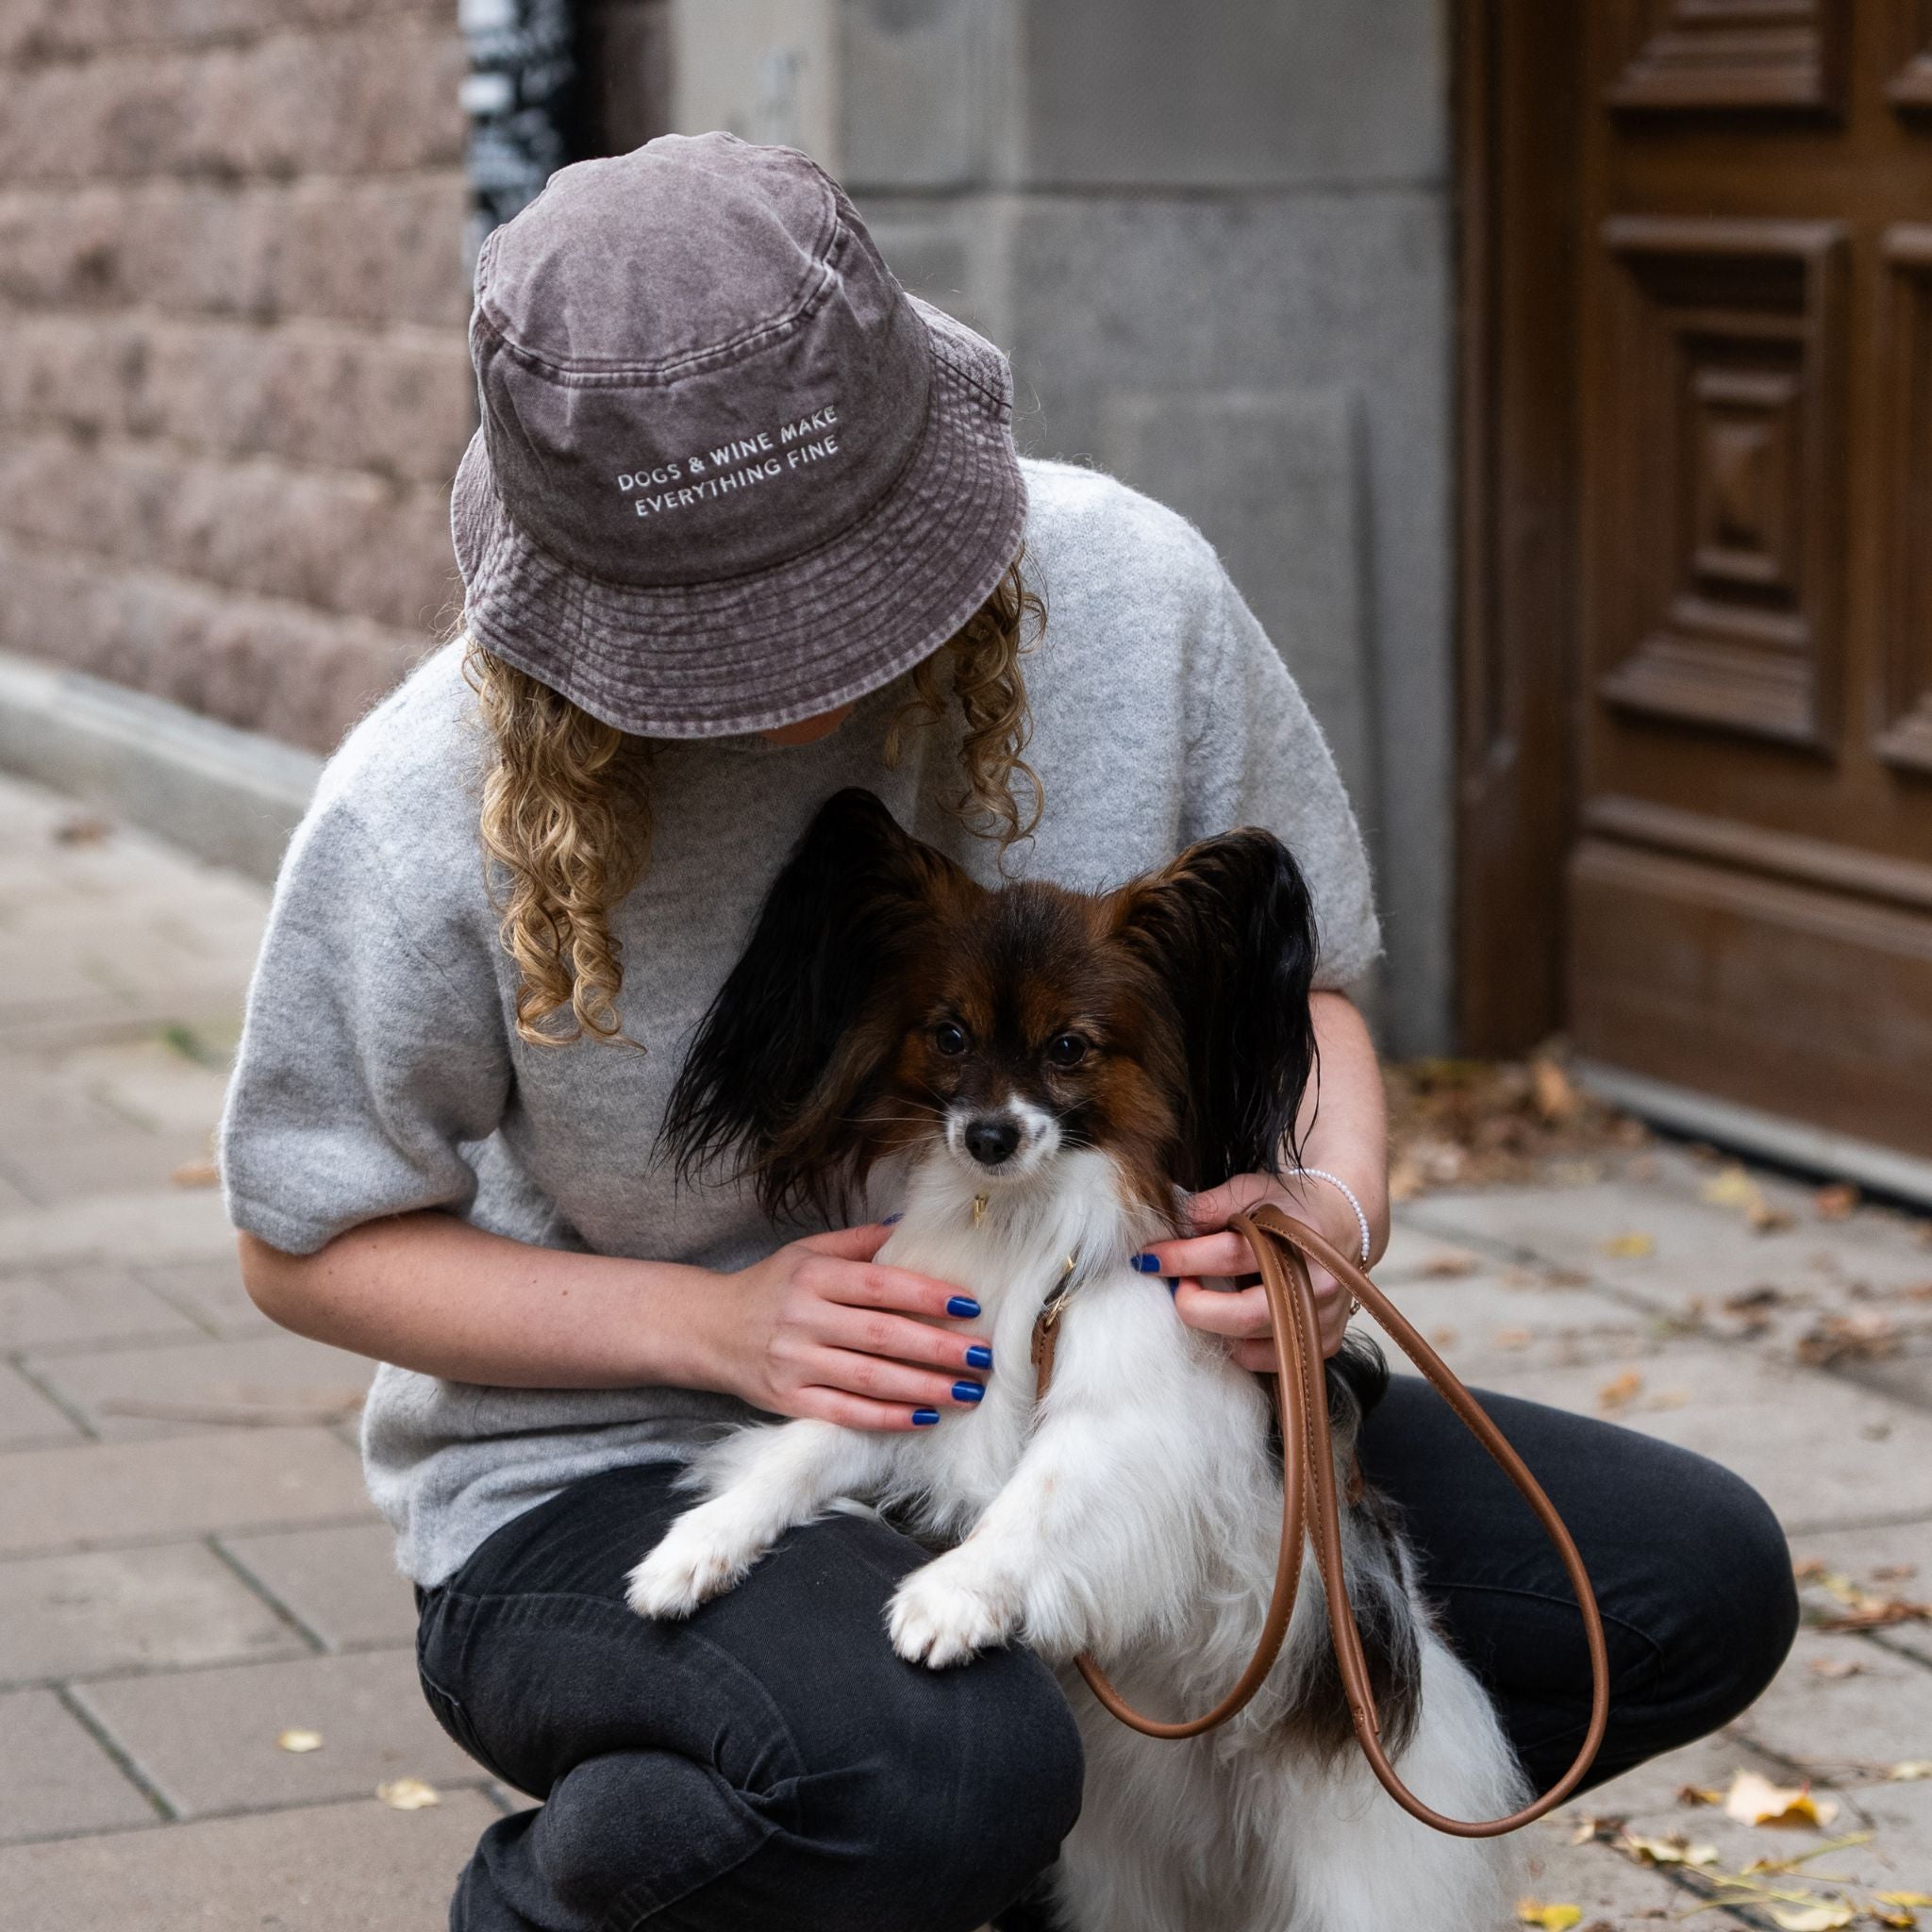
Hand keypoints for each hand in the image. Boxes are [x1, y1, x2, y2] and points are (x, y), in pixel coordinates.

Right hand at [711, 1223, 991, 1430]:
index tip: (970, 1306)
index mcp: (813, 1276)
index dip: (926, 1295)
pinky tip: (924, 1417)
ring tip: (967, 1391)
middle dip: (938, 1348)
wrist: (707, 1329)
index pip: (878, 1284)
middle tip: (984, 1356)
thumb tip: (915, 1228)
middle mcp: (804, 1319)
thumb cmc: (771, 1286)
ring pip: (870, 1379)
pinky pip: (845, 1413)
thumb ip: (861, 1243)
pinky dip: (886, 1418)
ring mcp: (795, 1363)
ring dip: (924, 1387)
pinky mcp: (789, 1401)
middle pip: (882, 1335)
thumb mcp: (808, 1252)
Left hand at [1140, 1172, 1363, 1368]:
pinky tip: (1231, 1314)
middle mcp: (1318, 1285)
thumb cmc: (1292, 1206)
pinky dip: (1237, 1342)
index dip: (1181, 1258)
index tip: (1148, 1258)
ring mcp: (1322, 1320)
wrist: (1346, 1223)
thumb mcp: (1253, 1188)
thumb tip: (1175, 1224)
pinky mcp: (1324, 1344)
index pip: (1229, 1254)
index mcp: (1300, 1239)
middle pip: (1240, 1316)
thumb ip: (1213, 1204)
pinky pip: (1264, 1359)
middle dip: (1193, 1306)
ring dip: (1213, 1325)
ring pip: (1248, 1346)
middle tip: (1175, 1287)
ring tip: (1206, 1295)